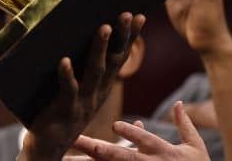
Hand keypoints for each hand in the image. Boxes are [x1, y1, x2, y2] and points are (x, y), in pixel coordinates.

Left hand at [18, 13, 145, 160]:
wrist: (48, 148)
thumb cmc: (59, 115)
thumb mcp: (74, 93)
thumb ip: (78, 72)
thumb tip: (73, 41)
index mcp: (100, 88)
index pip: (120, 58)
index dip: (130, 38)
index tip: (140, 15)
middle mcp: (96, 94)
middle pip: (113, 62)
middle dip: (122, 37)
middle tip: (127, 14)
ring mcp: (83, 102)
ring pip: (95, 72)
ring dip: (99, 49)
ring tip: (103, 27)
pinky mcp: (65, 109)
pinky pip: (67, 89)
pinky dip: (66, 74)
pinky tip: (64, 60)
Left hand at [73, 101, 210, 159]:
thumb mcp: (195, 148)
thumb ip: (184, 126)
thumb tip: (179, 103)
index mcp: (164, 153)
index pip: (147, 140)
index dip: (133, 134)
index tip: (116, 125)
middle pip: (121, 157)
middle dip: (98, 148)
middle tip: (76, 139)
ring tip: (62, 158)